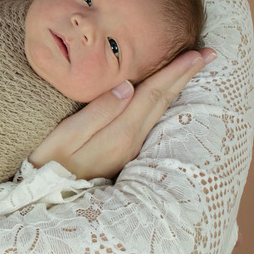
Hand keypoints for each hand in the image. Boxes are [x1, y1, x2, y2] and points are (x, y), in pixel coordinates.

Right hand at [29, 48, 215, 178]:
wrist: (43, 201)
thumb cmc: (48, 164)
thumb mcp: (65, 137)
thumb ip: (97, 112)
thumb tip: (127, 86)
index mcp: (120, 134)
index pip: (153, 94)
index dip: (175, 72)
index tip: (199, 53)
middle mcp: (132, 142)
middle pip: (162, 102)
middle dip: (185, 76)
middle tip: (210, 53)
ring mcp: (129, 151)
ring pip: (159, 112)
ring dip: (177, 87)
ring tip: (192, 68)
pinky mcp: (122, 154)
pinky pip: (150, 121)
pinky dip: (162, 102)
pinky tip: (165, 95)